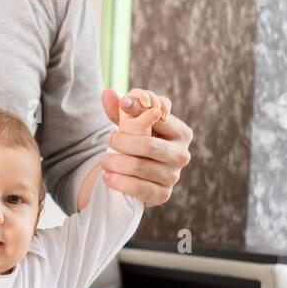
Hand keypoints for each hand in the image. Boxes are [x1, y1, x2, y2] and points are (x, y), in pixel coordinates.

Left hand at [100, 87, 191, 205]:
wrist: (138, 173)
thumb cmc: (137, 140)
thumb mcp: (132, 123)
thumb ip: (121, 108)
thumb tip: (107, 92)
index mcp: (181, 132)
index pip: (157, 120)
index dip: (135, 115)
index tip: (119, 113)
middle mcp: (182, 154)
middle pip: (148, 145)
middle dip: (122, 142)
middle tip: (107, 139)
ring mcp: (174, 176)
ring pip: (140, 167)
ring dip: (116, 162)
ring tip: (104, 160)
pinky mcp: (163, 194)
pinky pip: (138, 188)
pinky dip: (119, 182)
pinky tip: (108, 177)